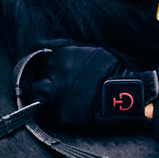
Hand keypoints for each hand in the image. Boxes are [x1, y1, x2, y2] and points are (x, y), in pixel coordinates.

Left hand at [23, 44, 158, 132]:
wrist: (122, 95)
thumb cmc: (110, 70)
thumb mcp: (90, 49)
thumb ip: (64, 46)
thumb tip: (40, 45)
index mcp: (60, 55)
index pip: (38, 57)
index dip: (43, 65)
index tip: (48, 70)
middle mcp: (54, 73)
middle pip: (36, 75)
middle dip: (43, 79)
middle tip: (53, 85)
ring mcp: (55, 93)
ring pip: (36, 91)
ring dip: (41, 93)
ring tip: (53, 96)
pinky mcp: (59, 112)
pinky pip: (45, 110)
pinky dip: (49, 108)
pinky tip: (59, 107)